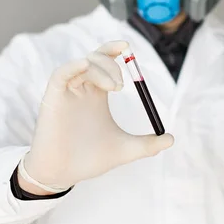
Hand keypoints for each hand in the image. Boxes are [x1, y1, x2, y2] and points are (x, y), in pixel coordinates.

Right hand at [21, 40, 173, 193]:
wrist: (64, 174)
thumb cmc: (89, 160)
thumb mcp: (125, 149)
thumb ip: (147, 144)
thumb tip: (170, 139)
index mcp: (97, 94)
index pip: (106, 62)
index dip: (115, 50)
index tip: (129, 49)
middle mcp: (82, 89)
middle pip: (95, 58)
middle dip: (111, 62)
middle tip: (123, 83)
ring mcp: (67, 92)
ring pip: (83, 64)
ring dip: (101, 68)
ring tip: (115, 87)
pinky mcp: (53, 98)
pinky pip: (60, 74)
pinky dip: (73, 66)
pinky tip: (85, 66)